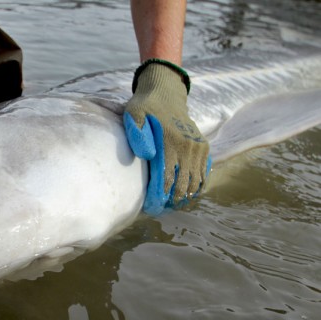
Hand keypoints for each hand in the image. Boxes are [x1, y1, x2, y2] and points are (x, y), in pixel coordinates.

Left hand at [123, 60, 210, 214]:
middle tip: (160, 209)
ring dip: (185, 196)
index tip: (151, 207)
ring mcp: (198, 147)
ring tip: (172, 204)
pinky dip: (196, 186)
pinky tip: (185, 194)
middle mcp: (188, 146)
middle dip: (172, 200)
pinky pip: (203, 173)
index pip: (166, 177)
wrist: (165, 92)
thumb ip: (137, 132)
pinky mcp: (203, 147)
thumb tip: (147, 154)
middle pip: (183, 183)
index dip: (159, 195)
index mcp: (170, 140)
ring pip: (195, 181)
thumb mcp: (134, 113)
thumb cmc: (145, 106)